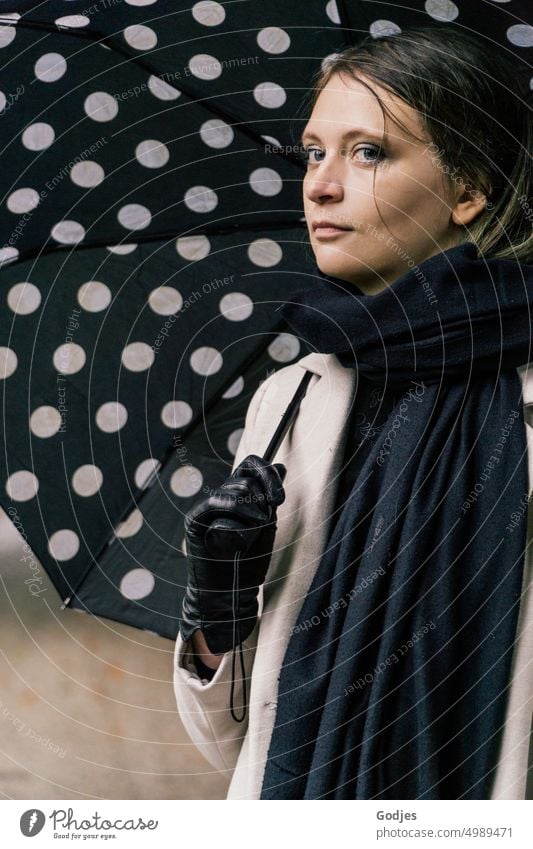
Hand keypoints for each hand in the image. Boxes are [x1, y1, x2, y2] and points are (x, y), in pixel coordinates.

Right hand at [179, 454, 285, 654]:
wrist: (230, 593)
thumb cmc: (249, 563)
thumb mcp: (267, 524)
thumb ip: (269, 496)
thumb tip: (280, 465)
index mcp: (237, 495)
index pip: (250, 465)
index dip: (268, 474)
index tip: (279, 499)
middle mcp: (219, 497)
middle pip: (246, 477)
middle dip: (264, 498)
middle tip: (266, 521)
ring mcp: (206, 508)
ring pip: (236, 490)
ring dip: (253, 512)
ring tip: (254, 532)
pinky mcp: (195, 520)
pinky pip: (216, 502)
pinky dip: (236, 516)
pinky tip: (243, 535)